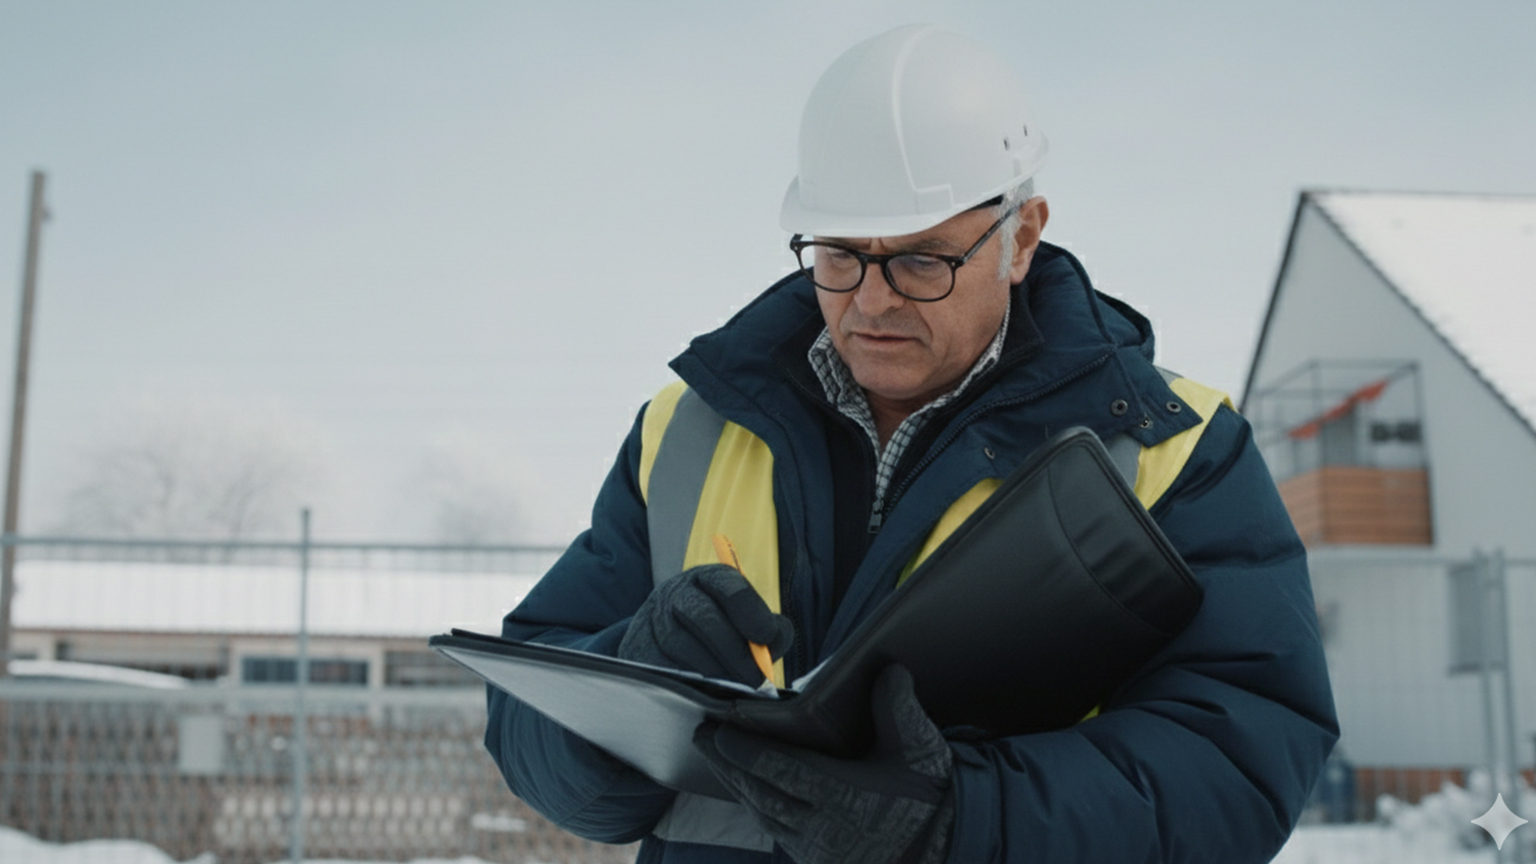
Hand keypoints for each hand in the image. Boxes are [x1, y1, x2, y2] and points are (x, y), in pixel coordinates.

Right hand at [617, 564, 793, 684]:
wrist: (666, 646)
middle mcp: (677, 593)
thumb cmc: (722, 636)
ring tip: (734, 688)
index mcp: (709, 580)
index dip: (750, 612)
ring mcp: (653, 619)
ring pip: (681, 644)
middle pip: (704, 616)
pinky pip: (661, 666)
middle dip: (734, 651)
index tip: (765, 638)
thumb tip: (770, 646)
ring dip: (713, 671)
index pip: (729, 586)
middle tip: (756, 680)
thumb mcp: (749, 625)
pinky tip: (707, 692)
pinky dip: (687, 681)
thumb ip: (772, 633)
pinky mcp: (637, 649)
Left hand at [694, 664, 954, 863]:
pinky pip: (776, 832)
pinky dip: (757, 808)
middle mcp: (821, 828)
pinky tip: (748, 790)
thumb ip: (900, 709)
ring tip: (717, 758)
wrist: (943, 854)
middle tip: (702, 736)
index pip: (781, 770)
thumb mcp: (921, 750)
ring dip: (737, 785)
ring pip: (763, 815)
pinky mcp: (816, 862)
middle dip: (728, 764)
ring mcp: (816, 850)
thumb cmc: (930, 797)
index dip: (747, 751)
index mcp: (842, 797)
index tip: (720, 731)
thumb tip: (889, 668)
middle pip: (760, 792)